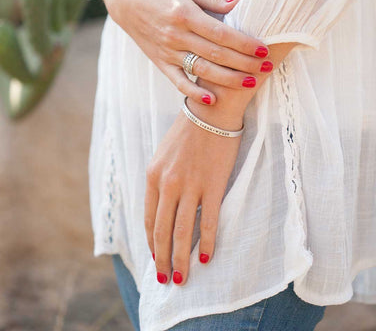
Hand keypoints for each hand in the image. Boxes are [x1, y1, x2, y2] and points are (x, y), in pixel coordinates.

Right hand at [110, 0, 272, 105]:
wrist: (128, 2)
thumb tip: (241, 1)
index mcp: (185, 15)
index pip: (221, 33)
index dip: (243, 43)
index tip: (264, 49)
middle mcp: (176, 36)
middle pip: (216, 54)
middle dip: (244, 63)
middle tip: (267, 68)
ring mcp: (168, 52)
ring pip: (202, 70)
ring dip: (228, 79)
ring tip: (250, 83)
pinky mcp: (161, 64)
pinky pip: (178, 82)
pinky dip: (193, 92)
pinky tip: (212, 99)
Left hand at [144, 108, 242, 285]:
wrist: (212, 109)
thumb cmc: (189, 130)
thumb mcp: (164, 153)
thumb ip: (160, 179)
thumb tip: (162, 205)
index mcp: (153, 175)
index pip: (148, 219)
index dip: (151, 243)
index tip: (156, 257)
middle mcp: (167, 184)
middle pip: (161, 231)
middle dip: (162, 259)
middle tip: (165, 280)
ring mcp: (190, 186)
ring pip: (181, 232)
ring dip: (180, 259)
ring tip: (182, 278)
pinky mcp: (212, 185)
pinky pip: (208, 222)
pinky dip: (206, 243)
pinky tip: (207, 257)